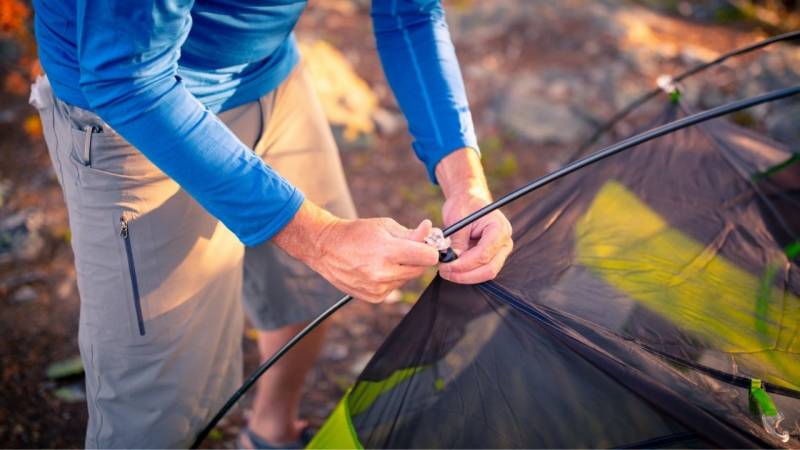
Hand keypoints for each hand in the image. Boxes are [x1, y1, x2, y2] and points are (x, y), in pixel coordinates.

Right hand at [273, 200, 438, 302]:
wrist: (326, 248)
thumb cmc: (357, 232)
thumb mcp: (384, 225)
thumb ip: (411, 233)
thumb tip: (432, 232)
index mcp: (388, 251)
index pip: (428, 257)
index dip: (431, 249)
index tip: (427, 244)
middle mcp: (383, 273)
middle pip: (420, 269)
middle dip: (417, 258)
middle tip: (404, 248)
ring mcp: (378, 288)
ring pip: (407, 279)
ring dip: (403, 268)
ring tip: (383, 257)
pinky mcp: (374, 298)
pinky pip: (395, 288)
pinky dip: (391, 278)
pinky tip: (376, 268)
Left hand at [435, 148, 512, 283]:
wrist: (469, 200)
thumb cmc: (464, 205)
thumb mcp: (458, 220)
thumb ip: (457, 241)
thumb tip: (452, 260)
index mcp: (499, 229)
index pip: (484, 255)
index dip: (464, 264)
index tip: (446, 266)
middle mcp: (504, 242)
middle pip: (489, 269)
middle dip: (465, 275)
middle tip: (444, 271)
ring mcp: (500, 251)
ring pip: (485, 274)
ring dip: (465, 276)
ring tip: (446, 270)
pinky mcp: (492, 257)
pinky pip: (481, 270)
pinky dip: (466, 273)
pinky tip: (452, 268)